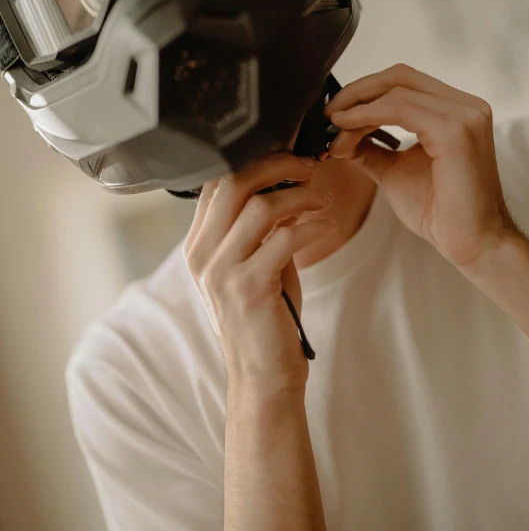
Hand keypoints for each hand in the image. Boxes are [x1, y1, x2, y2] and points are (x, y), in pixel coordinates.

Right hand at [184, 151, 335, 393]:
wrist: (263, 375)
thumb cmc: (264, 315)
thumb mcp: (253, 263)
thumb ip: (260, 226)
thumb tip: (284, 181)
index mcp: (199, 244)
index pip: (216, 180)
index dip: (253, 157)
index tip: (287, 155)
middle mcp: (202, 254)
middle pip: (233, 182)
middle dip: (277, 164)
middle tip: (307, 166)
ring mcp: (222, 272)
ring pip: (260, 206)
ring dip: (301, 195)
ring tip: (322, 200)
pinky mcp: (249, 288)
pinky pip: (285, 238)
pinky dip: (313, 225)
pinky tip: (327, 225)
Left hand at [325, 63, 517, 269]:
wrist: (471, 244)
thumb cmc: (440, 211)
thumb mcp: (393, 170)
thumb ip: (369, 147)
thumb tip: (337, 133)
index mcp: (457, 111)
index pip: (403, 83)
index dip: (364, 91)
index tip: (334, 112)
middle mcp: (466, 106)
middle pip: (400, 77)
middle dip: (357, 92)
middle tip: (329, 113)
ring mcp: (464, 115)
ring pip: (396, 92)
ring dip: (357, 109)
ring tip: (334, 131)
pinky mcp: (455, 131)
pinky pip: (399, 109)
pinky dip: (366, 116)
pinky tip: (346, 131)